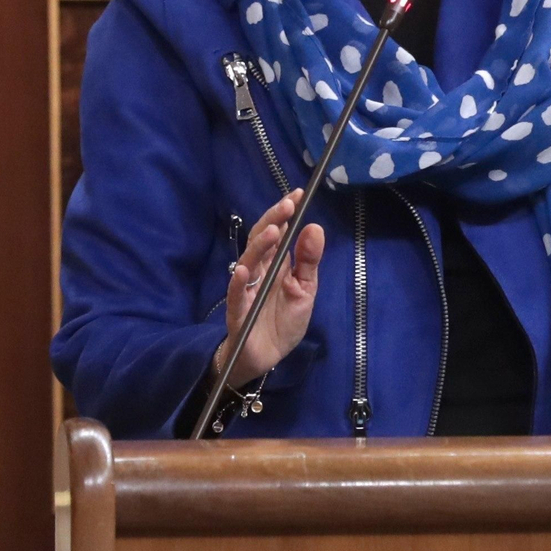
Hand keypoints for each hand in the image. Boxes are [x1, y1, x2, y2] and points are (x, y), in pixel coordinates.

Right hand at [216, 190, 322, 387]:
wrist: (268, 357)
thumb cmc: (284, 321)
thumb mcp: (305, 290)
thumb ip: (309, 261)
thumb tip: (314, 227)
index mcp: (276, 264)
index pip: (278, 232)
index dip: (285, 213)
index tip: (298, 194)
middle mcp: (260, 271)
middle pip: (261, 240)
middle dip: (273, 220)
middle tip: (287, 205)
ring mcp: (247, 289)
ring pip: (248, 261)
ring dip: (259, 246)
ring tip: (273, 230)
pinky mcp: (239, 312)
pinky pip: (237, 295)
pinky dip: (239, 282)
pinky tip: (244, 269)